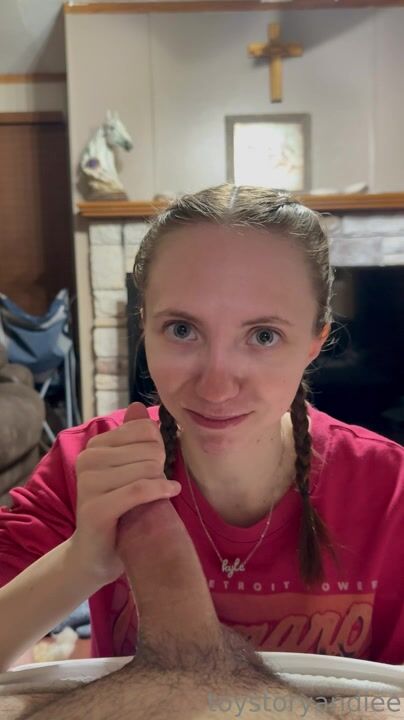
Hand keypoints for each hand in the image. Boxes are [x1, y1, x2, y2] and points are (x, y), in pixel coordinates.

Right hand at [70, 402, 180, 584]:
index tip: (157, 464)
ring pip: (146, 469)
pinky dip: (160, 490)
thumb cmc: (119, 510)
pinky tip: (170, 493)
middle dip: (160, 467)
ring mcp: (88, 483)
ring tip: (156, 494)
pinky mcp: (96, 508)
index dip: (159, 446)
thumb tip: (137, 405)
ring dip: (160, 482)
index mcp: (95, 446)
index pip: (144, 430)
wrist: (96, 555)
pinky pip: (139, 490)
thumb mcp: (128, 470)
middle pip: (149, 449)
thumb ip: (132, 438)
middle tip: (155, 485)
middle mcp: (87, 460)